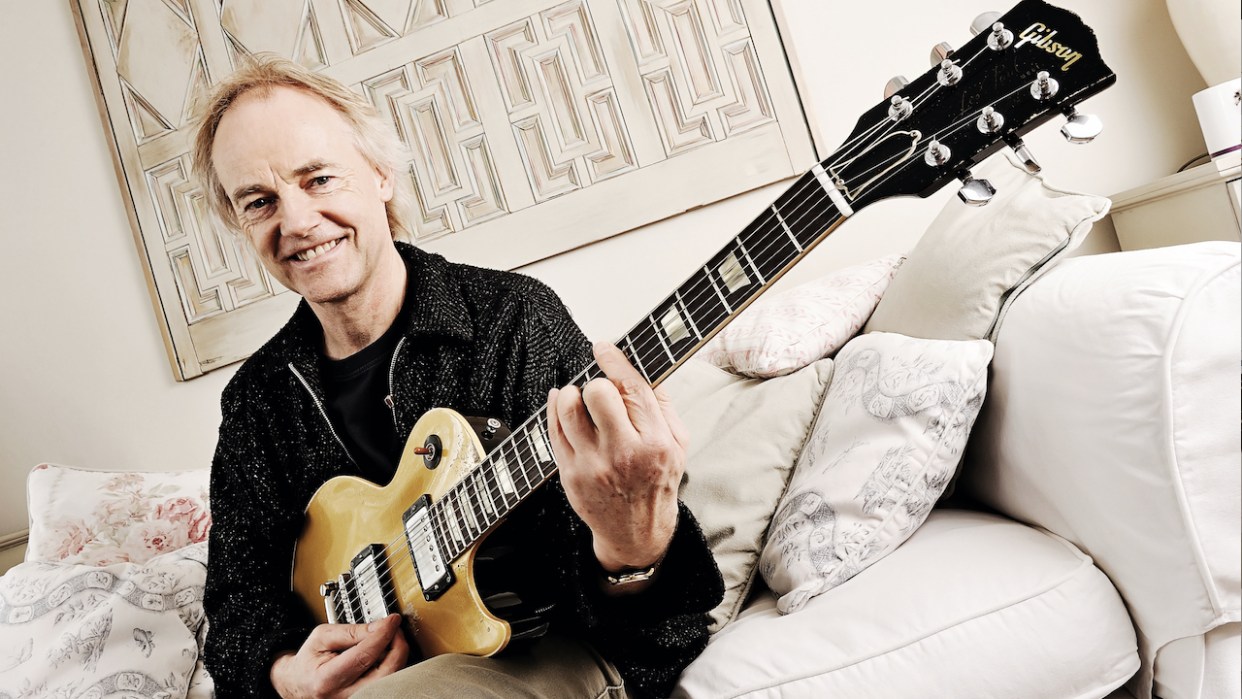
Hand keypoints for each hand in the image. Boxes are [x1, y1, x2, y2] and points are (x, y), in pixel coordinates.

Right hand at [270, 614, 407, 698]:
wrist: (299, 683)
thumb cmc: (309, 661)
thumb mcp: (321, 637)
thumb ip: (350, 631)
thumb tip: (380, 627)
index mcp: (327, 679)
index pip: (364, 656)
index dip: (382, 635)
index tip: (392, 621)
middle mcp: (343, 695)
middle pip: (385, 674)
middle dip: (398, 648)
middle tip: (395, 630)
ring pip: (390, 680)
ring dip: (396, 657)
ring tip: (389, 641)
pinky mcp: (365, 698)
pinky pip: (386, 683)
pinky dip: (390, 666)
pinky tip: (384, 655)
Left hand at [547, 341, 688, 579]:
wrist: (637, 531)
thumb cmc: (657, 482)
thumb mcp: (678, 444)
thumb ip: (664, 404)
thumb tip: (647, 368)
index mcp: (654, 441)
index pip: (631, 388)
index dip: (614, 360)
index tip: (603, 347)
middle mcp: (623, 453)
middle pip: (597, 393)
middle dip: (596, 382)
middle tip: (599, 390)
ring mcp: (593, 465)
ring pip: (568, 407)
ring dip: (571, 393)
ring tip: (579, 398)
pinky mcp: (570, 475)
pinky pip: (553, 429)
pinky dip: (555, 408)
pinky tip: (563, 404)